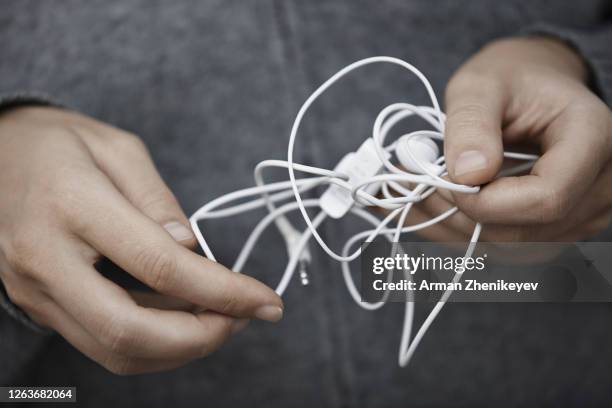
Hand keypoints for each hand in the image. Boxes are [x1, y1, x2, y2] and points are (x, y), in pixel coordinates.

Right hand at [0, 107, 282, 373]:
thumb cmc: (58, 142)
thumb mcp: (117, 147)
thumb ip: (158, 200)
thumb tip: (193, 251)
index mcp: (72, 204)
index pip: (160, 266)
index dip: (224, 291)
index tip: (268, 301)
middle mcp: (45, 258)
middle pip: (130, 330)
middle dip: (201, 337)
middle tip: (243, 319)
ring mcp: (35, 289)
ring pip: (114, 349)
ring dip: (179, 347)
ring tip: (221, 317)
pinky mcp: (38, 303)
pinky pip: (101, 340)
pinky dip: (152, 340)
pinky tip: (182, 315)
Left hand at [410, 37, 611, 241]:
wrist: (533, 88)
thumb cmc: (511, 78)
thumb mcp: (481, 84)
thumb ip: (471, 124)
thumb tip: (466, 175)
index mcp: (593, 138)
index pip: (547, 197)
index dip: (487, 201)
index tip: (442, 178)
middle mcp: (600, 184)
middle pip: (526, 232)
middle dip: (459, 215)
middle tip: (411, 183)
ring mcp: (582, 213)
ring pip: (512, 250)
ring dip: (453, 228)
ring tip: (417, 189)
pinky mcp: (557, 229)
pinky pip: (507, 249)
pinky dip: (460, 233)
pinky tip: (432, 205)